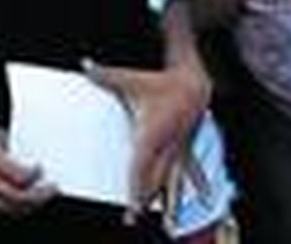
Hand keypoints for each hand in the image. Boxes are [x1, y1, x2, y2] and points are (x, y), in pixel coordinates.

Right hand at [0, 115, 52, 215]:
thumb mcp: (0, 137)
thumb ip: (15, 154)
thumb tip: (37, 167)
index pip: (19, 176)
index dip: (35, 175)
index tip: (43, 169)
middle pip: (17, 197)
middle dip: (38, 196)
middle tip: (51, 188)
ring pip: (10, 208)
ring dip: (29, 205)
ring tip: (40, 197)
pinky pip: (0, 209)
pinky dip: (15, 207)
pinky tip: (24, 201)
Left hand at [84, 57, 210, 221]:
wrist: (194, 82)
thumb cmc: (160, 81)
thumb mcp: (129, 79)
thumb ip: (105, 76)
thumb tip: (84, 65)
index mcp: (150, 136)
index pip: (139, 168)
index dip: (135, 188)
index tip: (132, 206)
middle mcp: (166, 147)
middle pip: (153, 181)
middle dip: (143, 200)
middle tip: (133, 218)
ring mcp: (179, 149)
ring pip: (174, 181)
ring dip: (171, 203)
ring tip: (169, 225)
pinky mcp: (187, 146)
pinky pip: (191, 170)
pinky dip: (197, 185)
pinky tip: (206, 199)